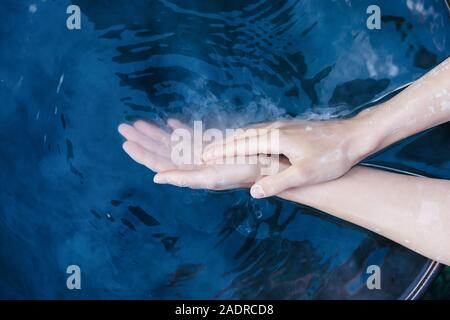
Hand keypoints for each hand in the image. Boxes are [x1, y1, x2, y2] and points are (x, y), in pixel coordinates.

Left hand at [118, 119, 284, 189]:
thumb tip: (156, 178)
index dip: (142, 154)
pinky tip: (170, 122)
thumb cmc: (243, 170)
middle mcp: (194, 163)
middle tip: (123, 127)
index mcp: (191, 172)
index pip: (160, 164)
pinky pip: (192, 136)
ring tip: (138, 122)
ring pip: (173, 142)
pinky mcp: (212, 145)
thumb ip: (183, 178)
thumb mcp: (212, 176)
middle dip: (143, 139)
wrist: (270, 163)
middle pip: (162, 152)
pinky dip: (179, 129)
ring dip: (157, 132)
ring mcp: (203, 153)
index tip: (125, 142)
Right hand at [202, 118, 374, 197]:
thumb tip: (253, 191)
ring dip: (233, 139)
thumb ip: (278, 182)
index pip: (241, 144)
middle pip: (242, 135)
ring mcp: (282, 126)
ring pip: (250, 132)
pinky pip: (260, 131)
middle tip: (204, 152)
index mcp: (275, 138)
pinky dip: (246, 137)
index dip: (221, 151)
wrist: (354, 136)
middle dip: (222, 143)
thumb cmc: (332, 157)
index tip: (203, 156)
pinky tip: (248, 141)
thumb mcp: (305, 174)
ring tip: (219, 147)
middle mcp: (275, 129)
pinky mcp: (289, 128)